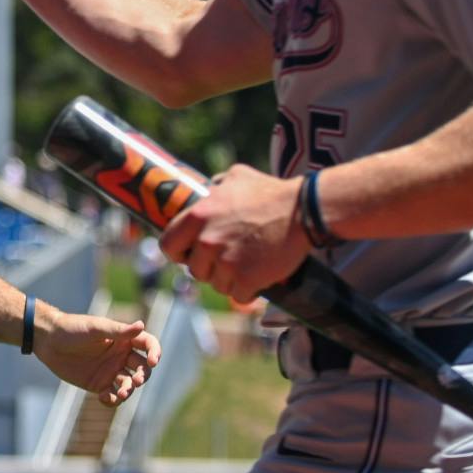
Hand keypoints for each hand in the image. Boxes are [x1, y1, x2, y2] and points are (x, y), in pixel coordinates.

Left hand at [34, 309, 160, 406]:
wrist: (48, 341)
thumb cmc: (72, 329)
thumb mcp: (95, 328)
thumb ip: (118, 331)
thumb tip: (141, 325)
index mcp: (123, 339)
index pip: (148, 345)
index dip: (155, 353)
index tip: (152, 361)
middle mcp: (120, 355)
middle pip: (142, 368)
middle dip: (142, 376)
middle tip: (134, 380)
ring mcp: (110, 370)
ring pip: (129, 384)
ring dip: (129, 390)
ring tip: (120, 394)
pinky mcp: (99, 384)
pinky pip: (113, 396)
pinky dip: (113, 400)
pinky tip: (103, 397)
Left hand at [159, 164, 307, 304]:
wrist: (304, 211)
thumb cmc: (272, 192)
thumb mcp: (237, 177)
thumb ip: (217, 186)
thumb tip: (210, 188)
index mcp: (198, 216)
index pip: (168, 245)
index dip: (179, 252)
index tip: (189, 254)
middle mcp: (207, 241)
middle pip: (195, 270)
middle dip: (210, 268)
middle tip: (230, 259)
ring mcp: (226, 263)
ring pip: (217, 284)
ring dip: (231, 279)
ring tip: (249, 264)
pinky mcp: (246, 280)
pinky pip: (238, 296)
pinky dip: (249, 290)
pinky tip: (259, 276)